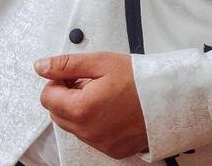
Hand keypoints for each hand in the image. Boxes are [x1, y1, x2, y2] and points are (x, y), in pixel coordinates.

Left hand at [35, 51, 150, 158]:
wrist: (169, 99)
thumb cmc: (140, 80)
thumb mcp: (100, 62)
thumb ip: (66, 65)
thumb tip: (42, 67)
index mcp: (82, 109)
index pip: (47, 98)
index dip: (57, 82)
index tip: (72, 75)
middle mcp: (89, 132)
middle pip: (58, 114)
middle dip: (67, 96)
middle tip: (89, 82)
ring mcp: (101, 143)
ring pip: (74, 126)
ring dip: (80, 110)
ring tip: (103, 95)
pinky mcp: (112, 150)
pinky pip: (91, 137)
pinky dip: (95, 123)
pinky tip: (111, 109)